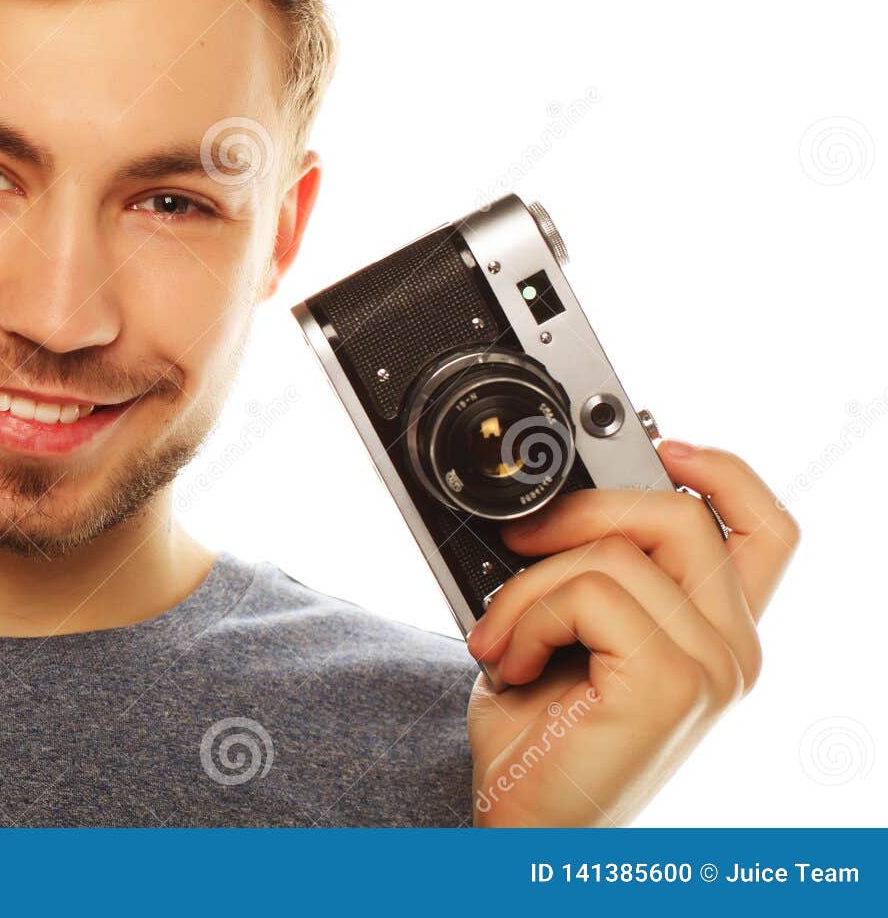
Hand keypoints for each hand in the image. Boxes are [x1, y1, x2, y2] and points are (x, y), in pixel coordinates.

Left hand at [463, 439, 798, 825]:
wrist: (523, 823)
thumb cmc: (540, 735)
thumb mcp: (571, 632)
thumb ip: (594, 571)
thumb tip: (557, 498)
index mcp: (717, 632)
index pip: (765, 530)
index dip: (722, 471)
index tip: (661, 442)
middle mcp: (733, 649)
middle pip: (680, 514)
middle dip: (581, 509)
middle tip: (517, 543)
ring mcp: (713, 668)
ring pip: (616, 551)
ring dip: (529, 585)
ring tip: (502, 638)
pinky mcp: (674, 682)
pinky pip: (590, 591)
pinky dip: (527, 614)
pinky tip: (512, 662)